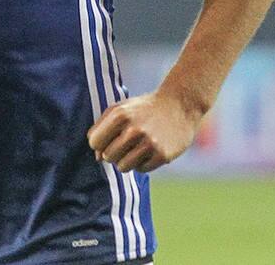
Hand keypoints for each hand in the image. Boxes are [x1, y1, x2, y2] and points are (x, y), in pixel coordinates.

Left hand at [86, 89, 203, 172]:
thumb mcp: (120, 109)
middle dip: (114, 152)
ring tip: (137, 147)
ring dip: (127, 160)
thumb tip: (97, 157)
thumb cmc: (144, 108)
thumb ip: (101, 129)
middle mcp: (134, 129)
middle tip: (126, 142)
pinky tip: (150, 149)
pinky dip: (143, 163)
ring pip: (123, 167)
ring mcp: (149, 143)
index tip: (109, 138)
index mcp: (119, 115)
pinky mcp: (162, 155)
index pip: (94, 142)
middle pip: (108, 157)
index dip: (100, 143)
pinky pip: (141, 169)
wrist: (180, 104)